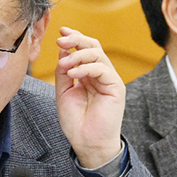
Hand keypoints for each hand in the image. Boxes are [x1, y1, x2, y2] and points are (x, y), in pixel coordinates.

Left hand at [55, 26, 124, 167]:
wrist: (87, 143)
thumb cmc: (76, 122)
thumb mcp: (63, 93)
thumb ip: (63, 72)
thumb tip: (63, 51)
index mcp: (88, 74)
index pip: (84, 49)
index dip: (74, 38)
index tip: (60, 33)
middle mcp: (100, 74)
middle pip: (93, 46)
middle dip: (76, 40)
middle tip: (61, 40)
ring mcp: (109, 79)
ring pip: (98, 54)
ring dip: (78, 55)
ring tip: (64, 64)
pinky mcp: (115, 87)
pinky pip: (102, 69)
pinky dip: (86, 68)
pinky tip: (73, 74)